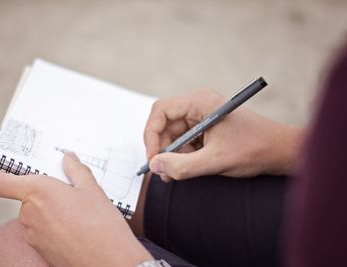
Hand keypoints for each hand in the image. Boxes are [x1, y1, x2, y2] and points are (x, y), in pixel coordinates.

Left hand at [0, 152, 151, 266]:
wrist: (107, 260)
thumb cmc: (99, 224)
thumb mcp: (92, 189)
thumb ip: (76, 170)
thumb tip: (68, 158)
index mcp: (38, 191)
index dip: (3, 175)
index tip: (18, 172)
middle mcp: (29, 213)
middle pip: (26, 196)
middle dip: (44, 192)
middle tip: (68, 191)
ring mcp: (32, 234)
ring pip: (35, 214)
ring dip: (50, 210)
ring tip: (77, 212)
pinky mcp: (40, 249)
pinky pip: (42, 231)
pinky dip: (54, 226)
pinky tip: (76, 227)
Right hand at [144, 89, 302, 181]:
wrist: (281, 151)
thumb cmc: (255, 149)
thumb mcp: (216, 161)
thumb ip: (182, 166)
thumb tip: (155, 165)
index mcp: (201, 102)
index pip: (161, 111)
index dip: (151, 134)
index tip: (153, 158)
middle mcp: (199, 104)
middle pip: (165, 123)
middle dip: (162, 148)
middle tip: (163, 171)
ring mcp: (203, 114)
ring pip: (174, 133)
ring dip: (172, 154)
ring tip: (176, 173)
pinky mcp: (207, 126)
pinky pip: (185, 138)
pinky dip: (183, 154)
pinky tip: (189, 167)